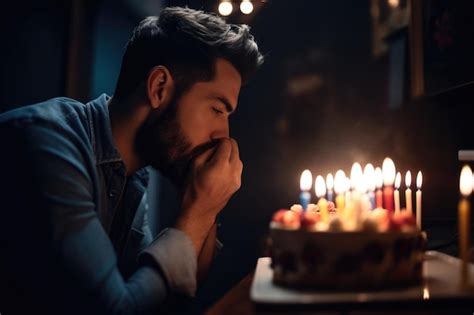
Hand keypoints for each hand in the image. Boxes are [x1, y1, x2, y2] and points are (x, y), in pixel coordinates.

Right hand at [175, 138, 242, 252]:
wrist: (199, 210)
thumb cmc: (193, 188)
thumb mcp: (195, 165)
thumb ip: (207, 151)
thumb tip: (216, 145)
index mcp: (220, 165)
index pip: (227, 143)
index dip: (220, 140)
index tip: (214, 143)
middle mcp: (232, 171)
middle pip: (236, 149)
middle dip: (227, 146)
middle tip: (217, 148)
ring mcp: (236, 179)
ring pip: (239, 159)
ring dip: (231, 155)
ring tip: (219, 159)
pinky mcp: (237, 185)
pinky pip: (238, 169)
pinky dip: (232, 165)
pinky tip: (222, 170)